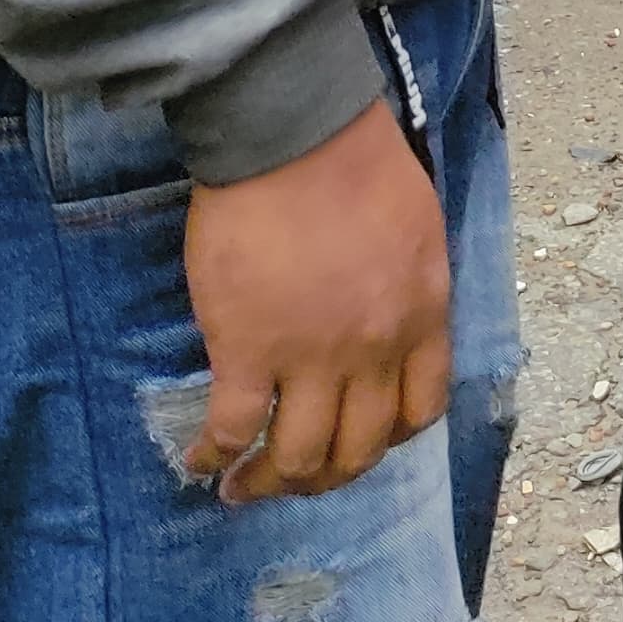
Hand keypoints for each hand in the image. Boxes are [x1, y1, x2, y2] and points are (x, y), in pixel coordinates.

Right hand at [181, 103, 449, 503]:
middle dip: (325, 478)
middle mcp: (375, 349)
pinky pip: (232, 429)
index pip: (420, 410)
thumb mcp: (416, 229)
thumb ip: (408, 288)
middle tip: (294, 479)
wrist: (295, 133)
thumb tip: (386, 321)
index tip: (361, 442)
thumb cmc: (355, 161)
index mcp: (422, 316)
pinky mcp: (247, 350)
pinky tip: (199, 461)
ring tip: (243, 488)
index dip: (388, 438)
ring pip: (298, 456)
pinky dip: (214, 456)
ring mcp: (312, 356)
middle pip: (358, 449)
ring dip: (269, 483)